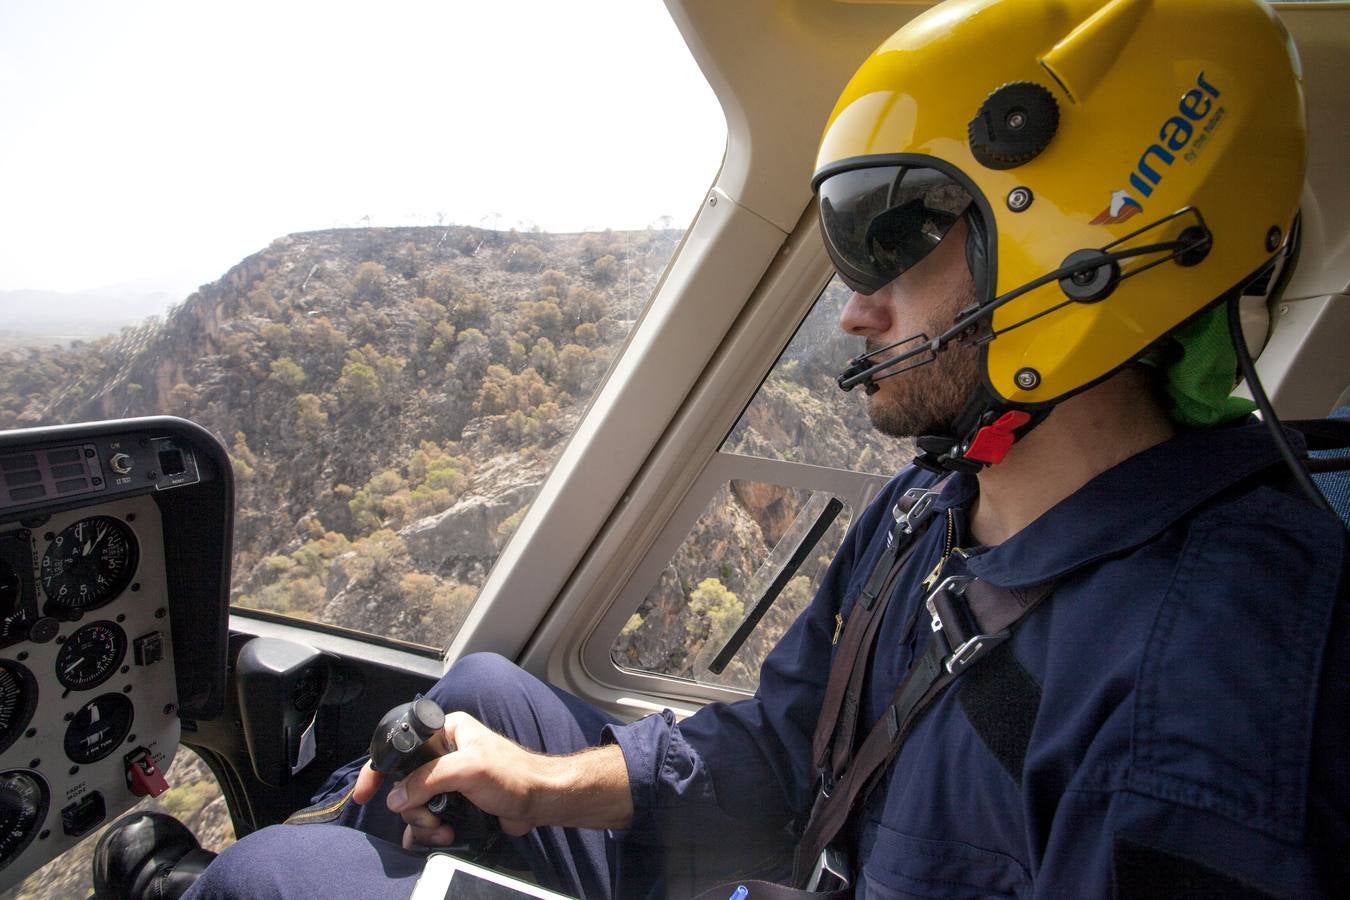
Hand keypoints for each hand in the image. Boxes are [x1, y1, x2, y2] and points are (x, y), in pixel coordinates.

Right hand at [353, 711, 544, 847]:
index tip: (366, 793)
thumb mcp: (468, 769)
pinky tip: (445, 836)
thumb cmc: (514, 775)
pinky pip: (427, 819)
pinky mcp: (454, 801)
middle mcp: (443, 753)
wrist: (539, 802)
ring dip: (423, 824)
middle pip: (403, 784)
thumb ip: (428, 779)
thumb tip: (396, 798)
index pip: (401, 746)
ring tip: (444, 830)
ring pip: (413, 806)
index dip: (379, 769)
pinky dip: (431, 832)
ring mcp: (447, 780)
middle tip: (431, 818)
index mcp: (444, 732)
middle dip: (412, 808)